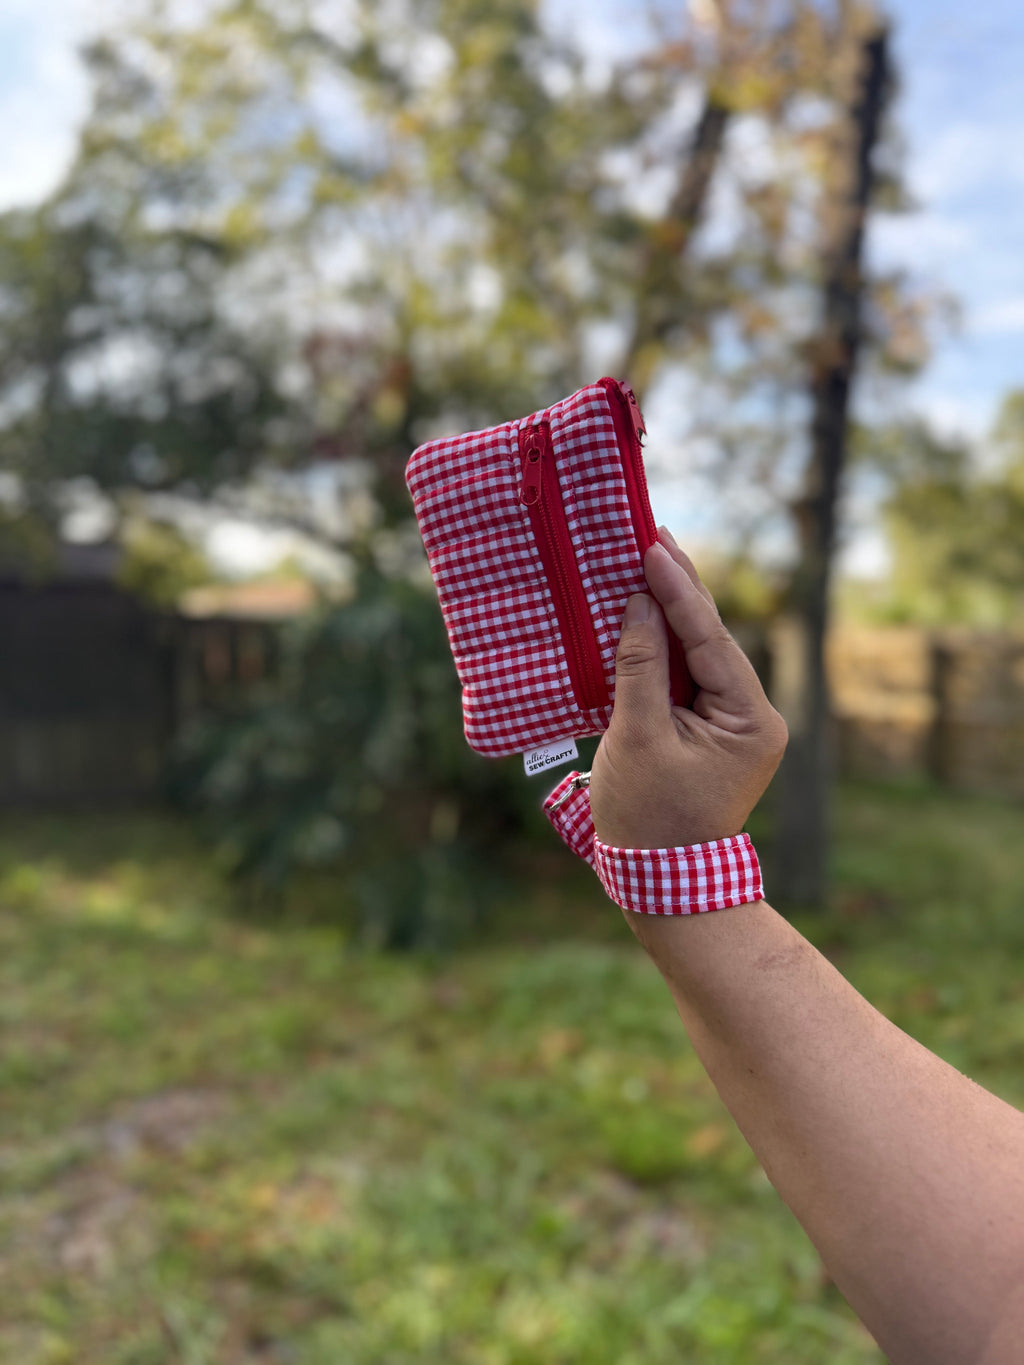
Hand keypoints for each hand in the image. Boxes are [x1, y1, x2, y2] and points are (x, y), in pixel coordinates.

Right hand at [589, 531, 786, 848]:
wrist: (663, 884)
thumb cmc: (648, 818)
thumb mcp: (638, 738)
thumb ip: (639, 668)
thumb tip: (639, 606)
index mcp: (750, 719)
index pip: (711, 638)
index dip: (679, 590)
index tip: (653, 545)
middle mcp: (754, 715)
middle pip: (711, 638)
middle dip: (679, 590)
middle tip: (652, 535)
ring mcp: (735, 724)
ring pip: (699, 655)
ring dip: (669, 613)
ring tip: (647, 560)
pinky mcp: (711, 732)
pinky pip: (688, 678)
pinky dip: (663, 648)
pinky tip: (643, 613)